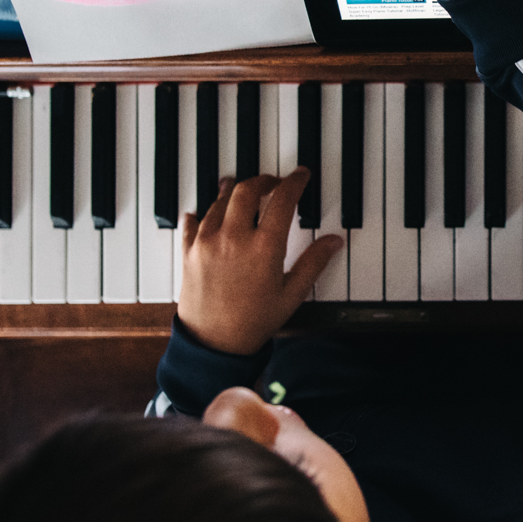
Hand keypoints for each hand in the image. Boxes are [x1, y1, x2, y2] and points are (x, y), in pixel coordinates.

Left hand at [177, 169, 342, 354]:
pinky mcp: (189, 252)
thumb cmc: (253, 323)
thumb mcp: (291, 294)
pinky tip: (206, 213)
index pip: (283, 199)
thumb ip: (314, 263)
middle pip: (247, 189)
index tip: (300, 176)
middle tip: (272, 183)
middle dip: (263, 180)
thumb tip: (334, 241)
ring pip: (220, 200)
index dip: (294, 182)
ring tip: (242, 190)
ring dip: (234, 192)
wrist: (213, 345)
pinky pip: (193, 220)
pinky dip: (202, 212)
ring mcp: (207, 242)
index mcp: (264, 247)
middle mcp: (234, 238)